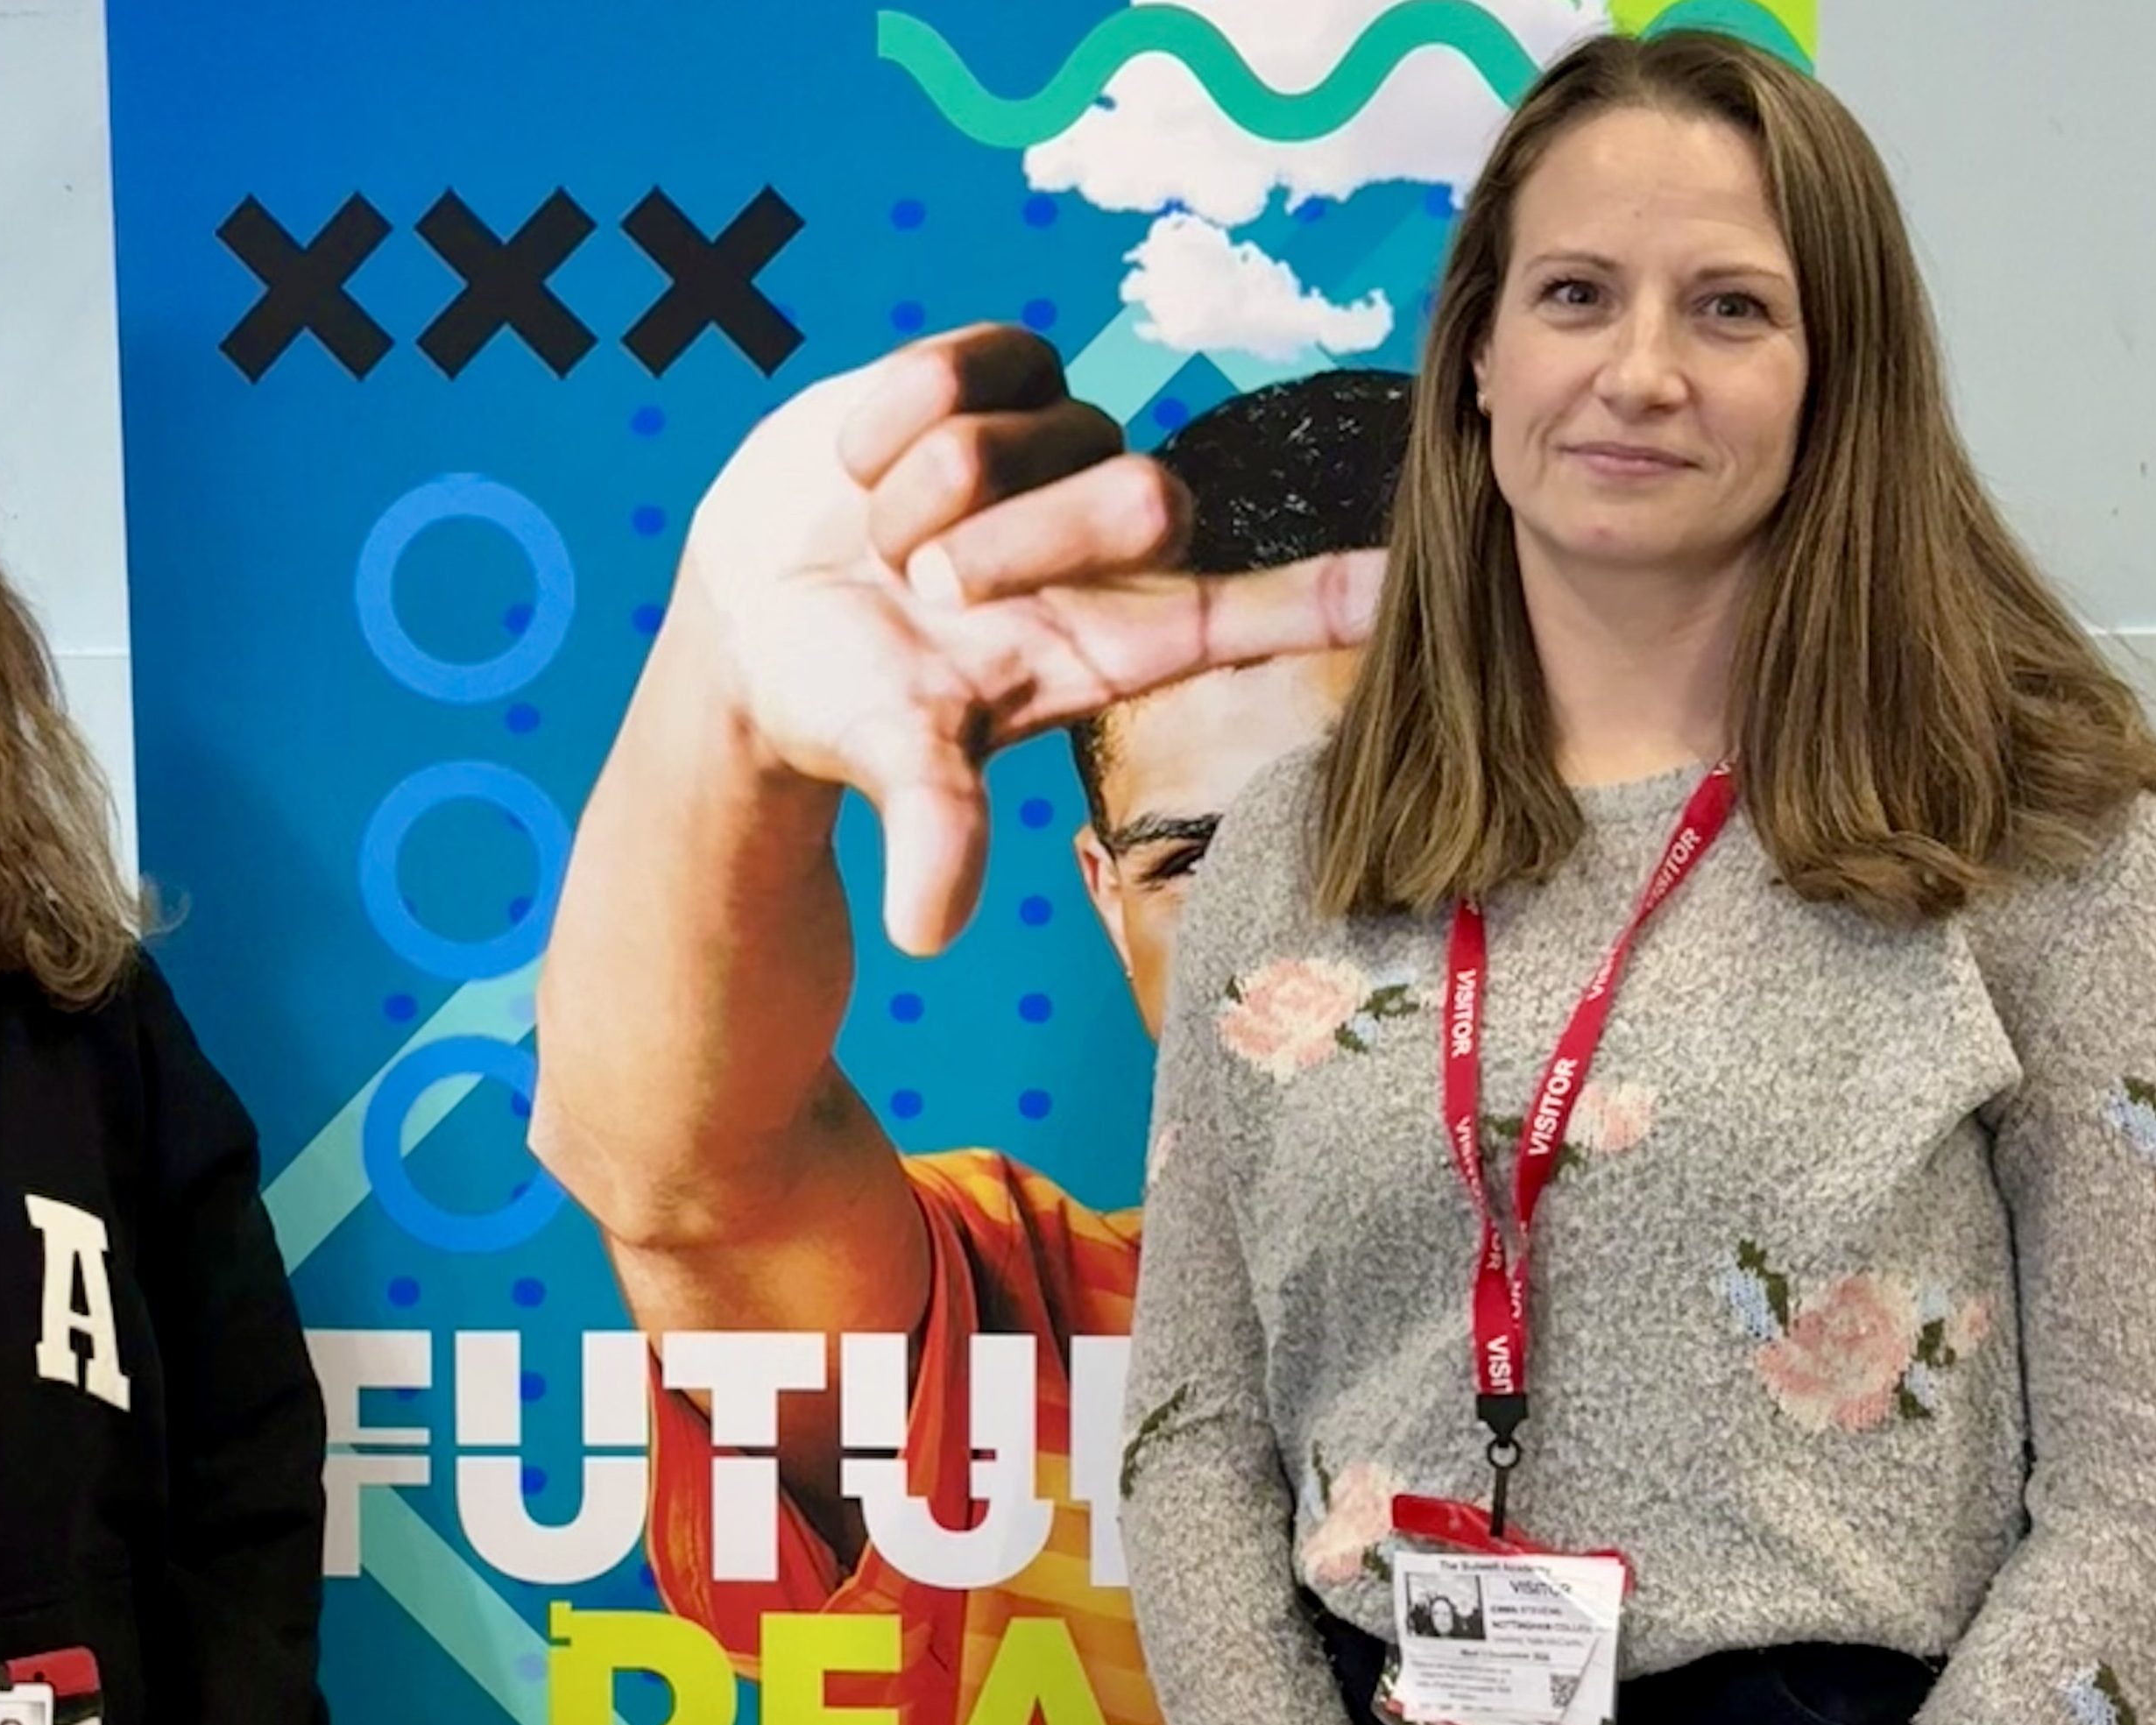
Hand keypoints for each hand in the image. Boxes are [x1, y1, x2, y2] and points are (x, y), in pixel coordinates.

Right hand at [671, 324, 1381, 950]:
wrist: (750, 619)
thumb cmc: (843, 701)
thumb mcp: (890, 758)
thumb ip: (930, 827)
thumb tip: (925, 933)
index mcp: (1113, 640)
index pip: (1246, 616)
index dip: (1322, 598)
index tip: (1405, 588)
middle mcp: (1106, 539)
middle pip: (1141, 497)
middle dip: (1015, 541)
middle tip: (925, 586)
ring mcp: (1055, 446)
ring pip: (1038, 426)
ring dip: (934, 488)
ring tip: (880, 543)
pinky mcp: (994, 376)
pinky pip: (972, 360)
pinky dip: (898, 413)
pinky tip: (858, 469)